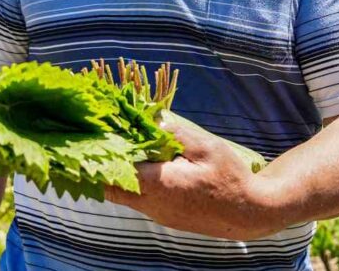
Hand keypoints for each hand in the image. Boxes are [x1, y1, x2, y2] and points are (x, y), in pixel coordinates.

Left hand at [104, 119, 279, 239]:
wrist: (249, 214)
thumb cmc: (231, 179)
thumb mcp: (207, 148)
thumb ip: (176, 134)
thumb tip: (153, 122)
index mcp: (160, 185)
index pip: (115, 175)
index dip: (99, 159)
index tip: (89, 141)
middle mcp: (153, 204)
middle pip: (111, 189)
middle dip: (100, 169)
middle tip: (92, 145)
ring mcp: (158, 214)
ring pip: (124, 196)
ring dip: (116, 176)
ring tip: (113, 150)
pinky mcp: (166, 217)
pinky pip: (139, 200)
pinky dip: (131, 184)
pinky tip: (138, 166)